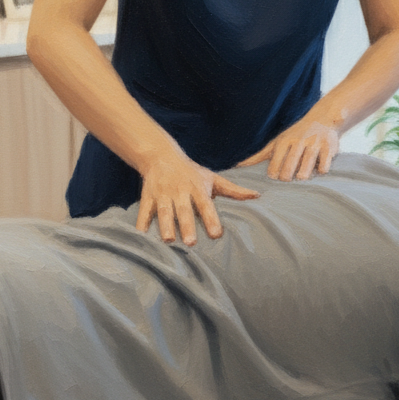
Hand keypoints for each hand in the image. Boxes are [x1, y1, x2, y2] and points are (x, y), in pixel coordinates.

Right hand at [136, 144, 258, 244]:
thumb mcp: (213, 178)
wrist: (162, 157)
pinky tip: (141, 237)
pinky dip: (141, 224)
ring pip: (163, 211)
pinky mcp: (147, 197)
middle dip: (186, 225)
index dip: (211, 219)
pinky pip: (143, 211)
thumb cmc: (192, 172)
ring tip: (169, 241)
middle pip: (183, 210)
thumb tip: (257, 195)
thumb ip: (233, 190)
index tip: (216, 234)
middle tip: (192, 242)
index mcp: (197, 188)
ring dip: (165, 226)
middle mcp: (180, 191)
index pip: (205, 204)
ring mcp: (162, 194)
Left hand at [237, 114, 339, 180]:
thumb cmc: (295, 136)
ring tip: (304, 173)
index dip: (276, 175)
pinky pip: (323, 168)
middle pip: (288, 173)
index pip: (273, 170)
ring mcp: (314, 145)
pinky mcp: (329, 148)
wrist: (323, 119)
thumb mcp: (276, 143)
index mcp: (283, 142)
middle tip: (292, 175)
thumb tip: (236, 165)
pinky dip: (321, 170)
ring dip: (304, 176)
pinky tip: (319, 167)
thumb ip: (258, 156)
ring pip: (305, 172)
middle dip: (289, 178)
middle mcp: (297, 142)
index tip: (279, 174)